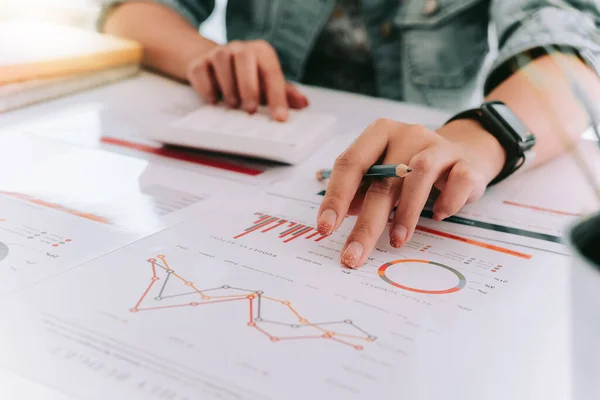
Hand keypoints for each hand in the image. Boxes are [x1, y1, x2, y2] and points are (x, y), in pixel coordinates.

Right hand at [186, 40, 308, 120]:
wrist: (215, 66)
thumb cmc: (249, 78)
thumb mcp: (268, 85)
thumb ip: (284, 94)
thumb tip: (304, 103)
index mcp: (261, 52)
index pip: (272, 72)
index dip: (277, 96)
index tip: (280, 117)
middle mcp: (240, 48)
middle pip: (244, 59)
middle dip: (249, 86)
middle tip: (250, 109)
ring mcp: (218, 53)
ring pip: (221, 61)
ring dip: (228, 86)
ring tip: (233, 105)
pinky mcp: (198, 62)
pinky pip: (201, 71)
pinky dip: (206, 87)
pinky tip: (213, 101)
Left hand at [316, 118, 505, 267]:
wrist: (463, 154)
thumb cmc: (411, 169)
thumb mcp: (383, 174)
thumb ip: (361, 191)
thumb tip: (339, 217)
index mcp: (379, 133)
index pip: (350, 163)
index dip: (336, 197)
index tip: (325, 228)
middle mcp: (408, 134)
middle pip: (382, 179)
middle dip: (366, 223)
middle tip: (354, 254)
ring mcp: (439, 146)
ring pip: (419, 174)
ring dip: (405, 213)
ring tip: (396, 240)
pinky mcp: (466, 163)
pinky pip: (458, 181)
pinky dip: (446, 202)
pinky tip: (437, 216)